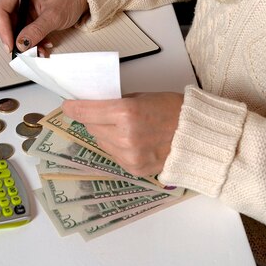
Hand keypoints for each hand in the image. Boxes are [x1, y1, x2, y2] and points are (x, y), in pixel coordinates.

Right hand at [0, 0, 88, 54]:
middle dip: (15, 39)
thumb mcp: (54, 15)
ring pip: (14, 31)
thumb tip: (22, 43)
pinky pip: (24, 34)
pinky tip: (43, 45)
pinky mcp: (27, 19)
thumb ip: (37, 29)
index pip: (1, 10)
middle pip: (4, 23)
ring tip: (39, 49)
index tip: (11, 45)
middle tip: (25, 51)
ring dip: (25, 44)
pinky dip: (32, 43)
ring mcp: (21, 9)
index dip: (3, 30)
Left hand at [62, 92, 183, 176]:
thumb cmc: (173, 110)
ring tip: (122, 128)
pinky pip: (114, 155)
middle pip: (91, 127)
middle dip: (92, 119)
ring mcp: (129, 156)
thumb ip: (116, 103)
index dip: (73, 108)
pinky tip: (131, 140)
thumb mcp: (141, 97)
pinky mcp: (134, 168)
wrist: (197, 135)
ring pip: (101, 142)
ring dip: (105, 134)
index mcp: (126, 113)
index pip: (87, 112)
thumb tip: (95, 105)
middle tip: (101, 113)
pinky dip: (117, 147)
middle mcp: (124, 137)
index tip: (68, 105)